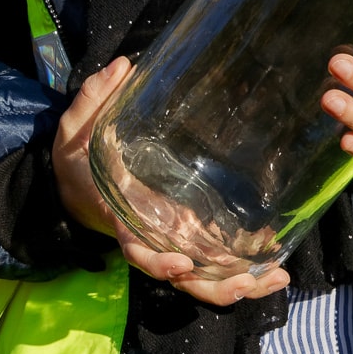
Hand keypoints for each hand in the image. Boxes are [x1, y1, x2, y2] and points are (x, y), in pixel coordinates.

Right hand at [54, 58, 289, 307]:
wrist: (79, 186)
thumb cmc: (76, 159)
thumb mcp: (74, 128)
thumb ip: (94, 98)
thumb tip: (122, 66)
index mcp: (122, 217)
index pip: (138, 249)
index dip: (159, 263)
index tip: (182, 265)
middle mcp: (150, 238)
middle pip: (183, 279)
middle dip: (215, 287)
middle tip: (249, 281)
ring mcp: (171, 241)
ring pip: (204, 278)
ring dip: (239, 283)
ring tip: (278, 275)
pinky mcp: (186, 236)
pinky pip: (213, 261)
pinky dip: (244, 266)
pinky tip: (275, 259)